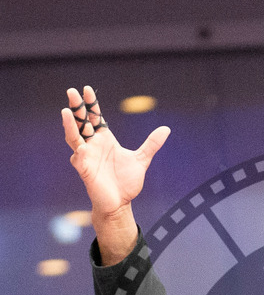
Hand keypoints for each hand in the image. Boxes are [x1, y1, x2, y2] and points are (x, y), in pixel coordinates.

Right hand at [62, 85, 169, 263]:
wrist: (120, 204)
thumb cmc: (126, 183)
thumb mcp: (142, 160)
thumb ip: (151, 144)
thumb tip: (166, 129)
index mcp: (105, 139)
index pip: (95, 117)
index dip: (91, 104)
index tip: (87, 89)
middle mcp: (93, 145)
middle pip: (81, 122)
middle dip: (77, 108)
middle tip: (72, 92)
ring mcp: (87, 157)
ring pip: (74, 137)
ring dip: (70, 125)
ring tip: (66, 111)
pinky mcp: (85, 170)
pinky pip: (78, 158)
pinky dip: (78, 152)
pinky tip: (78, 146)